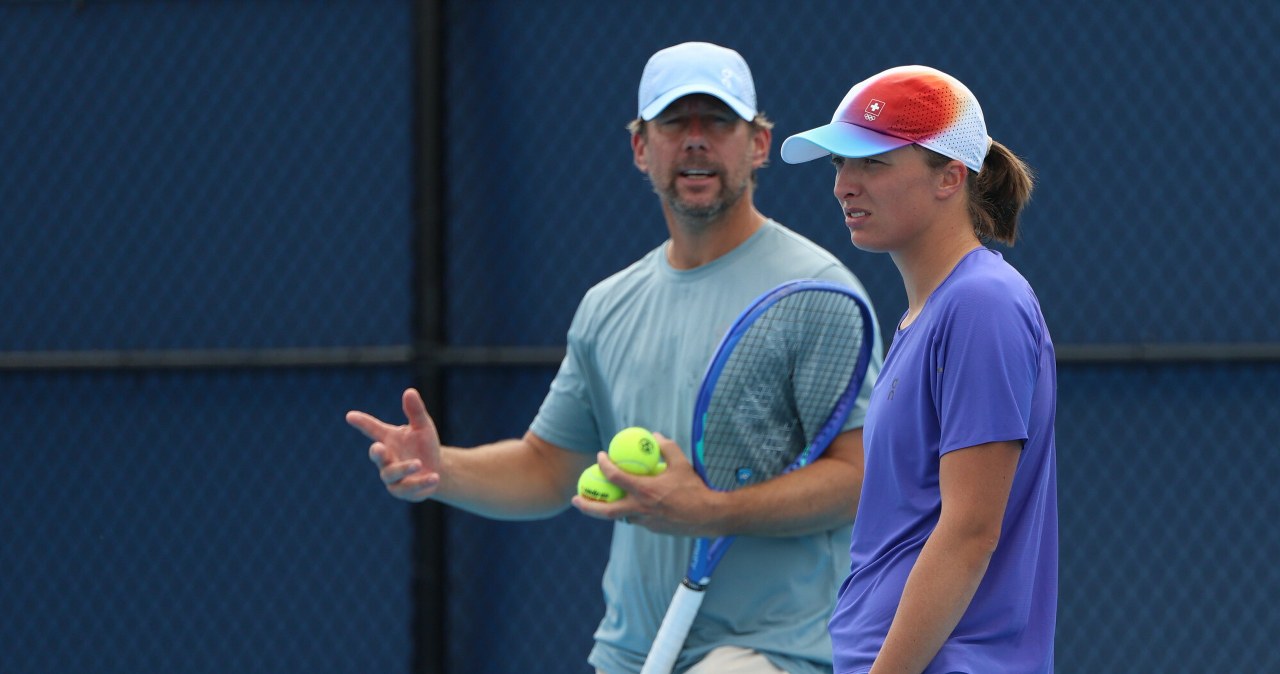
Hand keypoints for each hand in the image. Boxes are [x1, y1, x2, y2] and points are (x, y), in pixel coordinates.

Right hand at [346, 388, 441, 501]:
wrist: (437, 470)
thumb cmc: (424, 445)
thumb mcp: (423, 426)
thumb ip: (415, 411)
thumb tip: (410, 391)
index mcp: (388, 439)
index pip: (372, 430)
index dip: (361, 422)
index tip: (350, 415)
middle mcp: (387, 459)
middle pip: (377, 456)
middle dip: (376, 453)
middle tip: (378, 448)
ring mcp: (393, 477)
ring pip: (392, 474)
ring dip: (404, 469)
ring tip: (418, 463)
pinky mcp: (404, 491)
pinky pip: (409, 489)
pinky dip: (421, 483)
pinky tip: (434, 477)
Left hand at [571, 433, 723, 536]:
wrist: (708, 516)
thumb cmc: (695, 488)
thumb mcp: (682, 463)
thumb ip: (667, 447)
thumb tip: (655, 435)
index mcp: (644, 491)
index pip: (615, 477)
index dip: (604, 465)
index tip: (599, 457)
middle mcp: (640, 509)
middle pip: (605, 511)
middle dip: (587, 505)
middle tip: (575, 499)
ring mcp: (645, 522)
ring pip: (619, 517)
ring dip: (607, 510)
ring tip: (598, 502)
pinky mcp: (652, 529)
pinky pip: (635, 519)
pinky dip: (628, 512)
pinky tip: (629, 504)